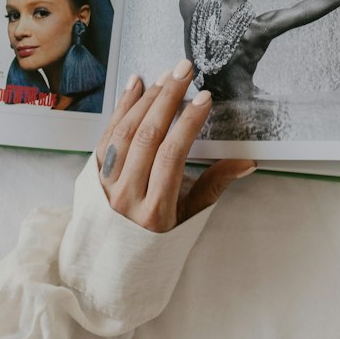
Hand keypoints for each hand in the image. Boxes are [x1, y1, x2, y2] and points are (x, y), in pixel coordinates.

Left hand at [94, 61, 255, 231]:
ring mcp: (105, 185)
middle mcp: (126, 197)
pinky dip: (121, 107)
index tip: (204, 98)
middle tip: (184, 70)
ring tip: (165, 76)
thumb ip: (213, 186)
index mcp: (154, 212)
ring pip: (125, 132)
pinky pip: (107, 134)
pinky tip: (135, 85)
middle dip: (168, 98)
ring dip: (147, 99)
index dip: (188, 124)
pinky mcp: (92, 175)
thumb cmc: (154, 245)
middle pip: (147, 137)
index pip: (171, 156)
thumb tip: (246, 162)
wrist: (107, 268)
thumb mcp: (188, 220)